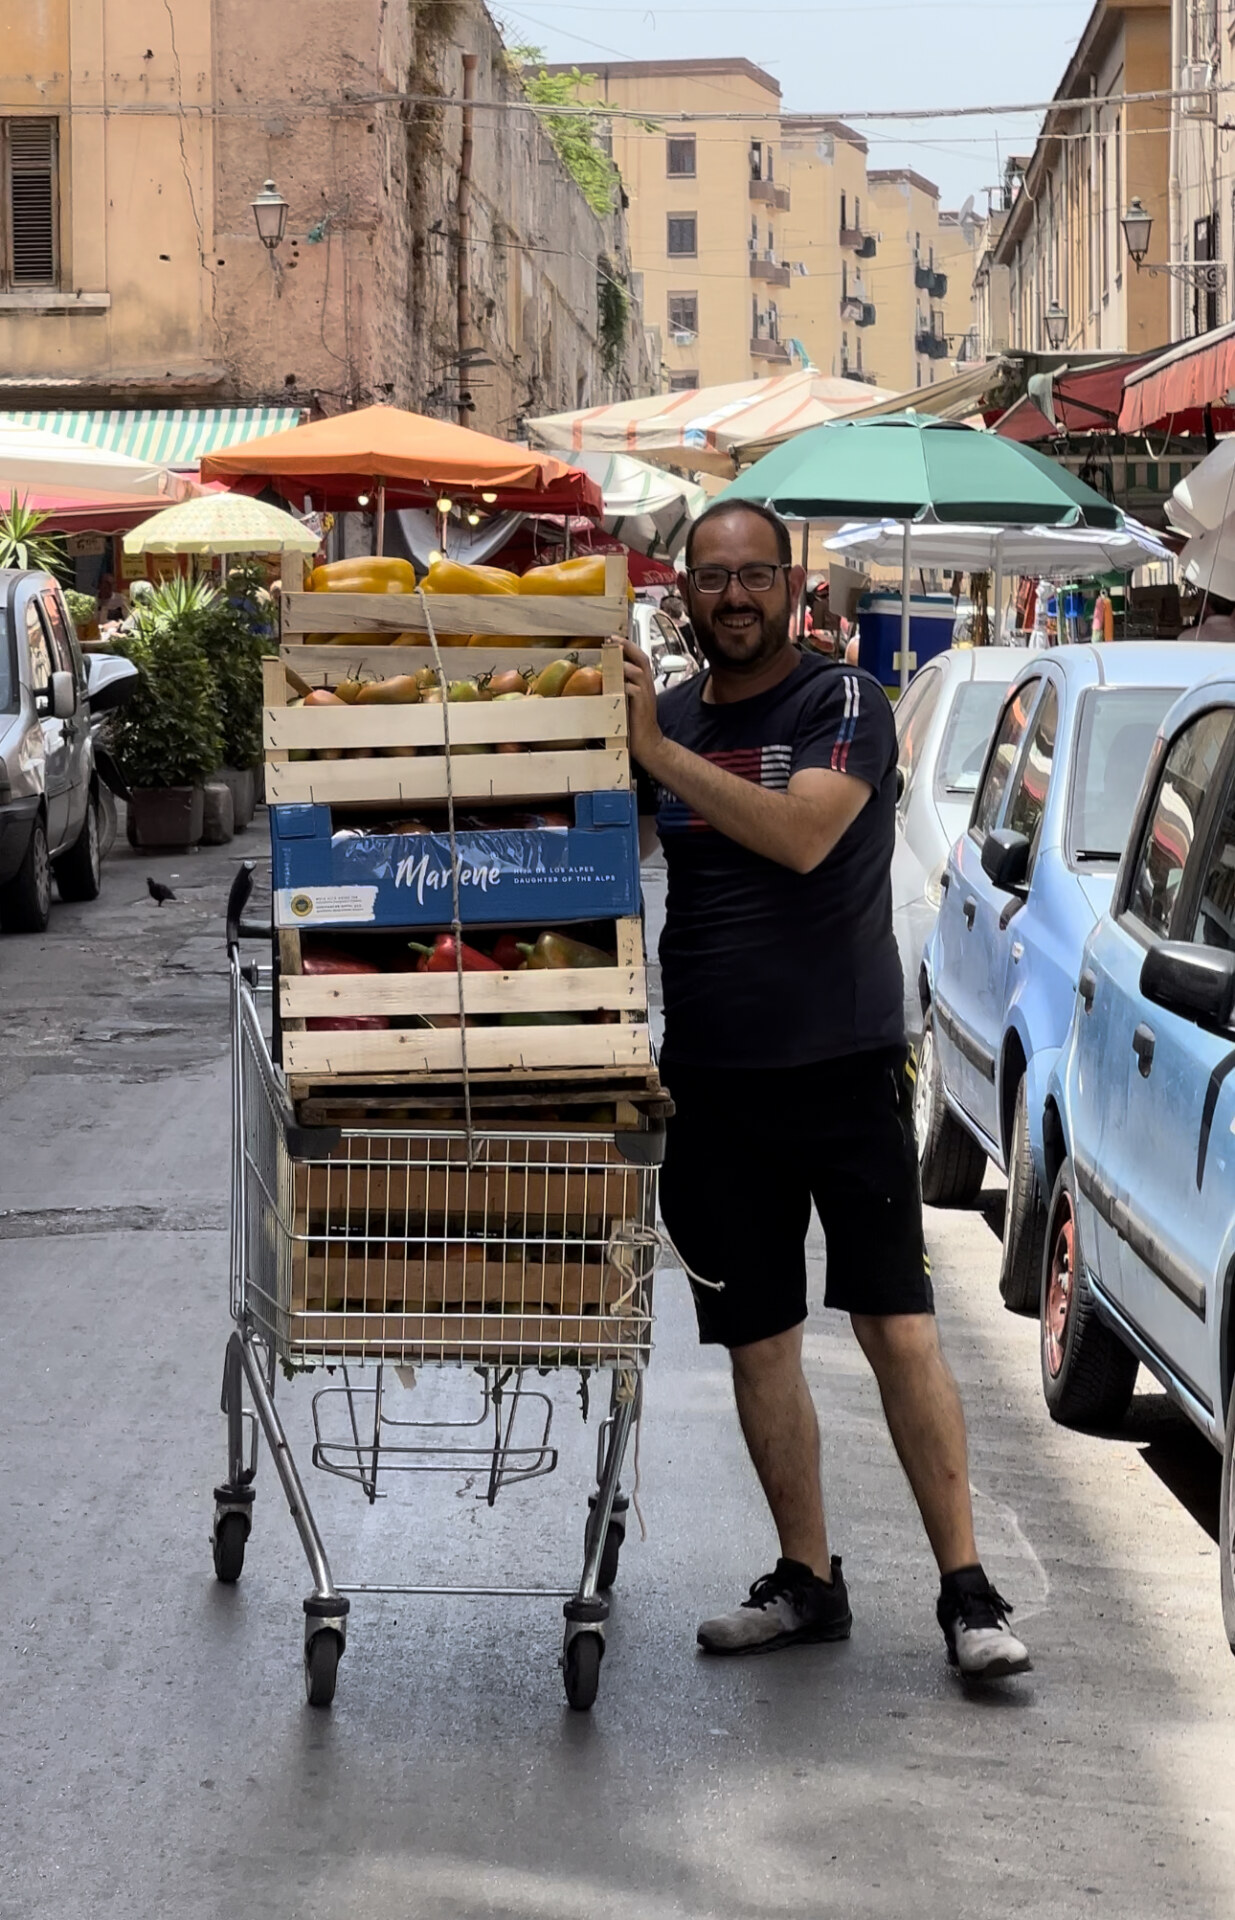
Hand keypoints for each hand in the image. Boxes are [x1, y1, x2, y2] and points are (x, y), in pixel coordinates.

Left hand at [621, 638, 665, 772]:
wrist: (648, 743)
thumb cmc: (636, 724)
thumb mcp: (627, 702)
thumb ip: (620, 688)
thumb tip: (603, 678)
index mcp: (644, 684)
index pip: (640, 658)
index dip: (628, 647)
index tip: (613, 639)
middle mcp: (647, 686)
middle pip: (641, 659)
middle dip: (627, 647)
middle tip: (612, 640)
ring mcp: (646, 695)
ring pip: (637, 671)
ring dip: (622, 664)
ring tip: (609, 659)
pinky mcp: (642, 705)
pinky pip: (633, 689)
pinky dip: (623, 684)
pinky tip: (612, 683)